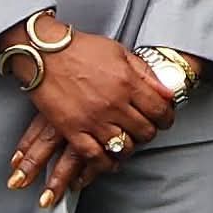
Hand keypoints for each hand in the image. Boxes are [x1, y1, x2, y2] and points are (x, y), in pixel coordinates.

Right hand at [0, 16, 176, 205]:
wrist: (45, 53)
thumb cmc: (81, 49)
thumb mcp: (120, 52)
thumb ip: (145, 73)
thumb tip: (166, 90)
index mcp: (128, 82)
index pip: (159, 110)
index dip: (166, 118)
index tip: (164, 120)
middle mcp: (114, 104)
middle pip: (144, 131)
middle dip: (149, 132)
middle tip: (146, 130)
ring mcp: (93, 119)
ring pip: (123, 147)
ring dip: (129, 147)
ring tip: (128, 142)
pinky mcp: (72, 130)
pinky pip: (94, 156)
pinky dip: (104, 163)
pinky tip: (109, 161)